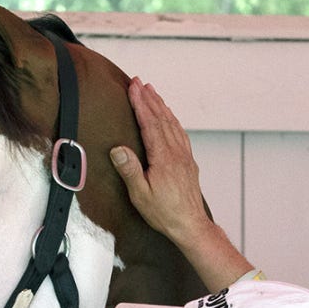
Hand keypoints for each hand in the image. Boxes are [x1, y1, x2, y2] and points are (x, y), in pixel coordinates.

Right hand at [110, 78, 214, 244]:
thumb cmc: (165, 213)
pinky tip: (169, 117)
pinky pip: (181, 134)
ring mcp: (184, 156)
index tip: (133, 87)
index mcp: (163, 158)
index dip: (140, 104)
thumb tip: (118, 149)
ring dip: (161, 106)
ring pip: (173, 124)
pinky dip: (173, 120)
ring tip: (152, 92)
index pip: (150, 123)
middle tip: (139, 82)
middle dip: (149, 98)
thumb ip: (130, 171)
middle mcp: (176, 153)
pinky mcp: (188, 162)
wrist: (190, 225)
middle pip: (162, 118)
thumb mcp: (141, 195)